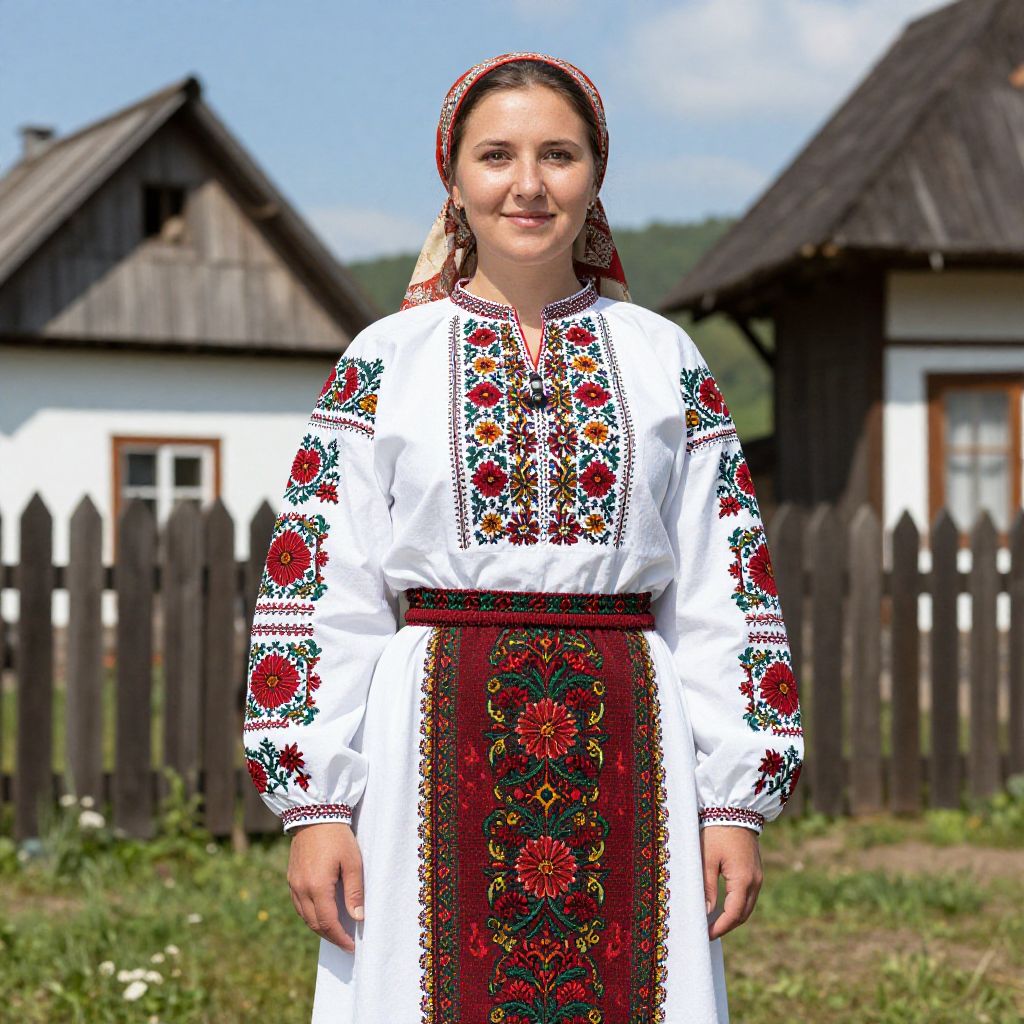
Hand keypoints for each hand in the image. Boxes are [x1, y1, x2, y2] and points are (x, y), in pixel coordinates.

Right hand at [286, 821, 364, 950]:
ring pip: (304, 916)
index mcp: (317, 887)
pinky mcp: (291, 878)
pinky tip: (321, 914)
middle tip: (345, 943)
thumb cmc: (338, 836)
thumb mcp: (353, 862)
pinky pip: (299, 905)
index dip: (340, 938)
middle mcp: (301, 889)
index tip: (352, 947)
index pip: (328, 923)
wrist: (314, 813)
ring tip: (336, 933)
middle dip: (330, 937)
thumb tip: (358, 918)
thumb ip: (354, 892)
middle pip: (314, 924)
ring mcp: (293, 884)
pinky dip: (310, 915)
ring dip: (319, 928)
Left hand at [700, 824, 762, 940]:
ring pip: (747, 906)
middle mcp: (755, 881)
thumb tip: (706, 912)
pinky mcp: (755, 871)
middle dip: (726, 926)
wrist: (734, 809)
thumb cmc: (716, 832)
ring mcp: (758, 877)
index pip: (733, 914)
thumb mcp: (706, 859)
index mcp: (743, 880)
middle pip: (743, 914)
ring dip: (732, 917)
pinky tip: (723, 906)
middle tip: (707, 932)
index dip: (720, 927)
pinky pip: (748, 895)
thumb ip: (707, 887)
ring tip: (713, 922)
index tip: (706, 935)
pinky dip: (737, 905)